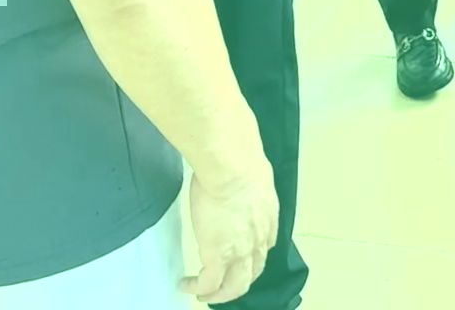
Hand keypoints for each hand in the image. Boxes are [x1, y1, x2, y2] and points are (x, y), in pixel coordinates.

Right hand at [183, 157, 279, 303]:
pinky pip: (208, 283)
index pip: (265, 245)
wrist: (232, 167)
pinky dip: (198, 288)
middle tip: (225, 287)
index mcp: (268, 218)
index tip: (243, 255)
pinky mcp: (217, 257)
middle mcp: (258, 240)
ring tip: (205, 295)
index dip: (254, 255)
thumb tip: (238, 176)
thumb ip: (249, 184)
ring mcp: (240, 251)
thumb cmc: (239, 160)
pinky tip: (186, 285)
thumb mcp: (254, 175)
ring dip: (221, 294)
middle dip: (239, 283)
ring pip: (235, 286)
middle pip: (253, 272)